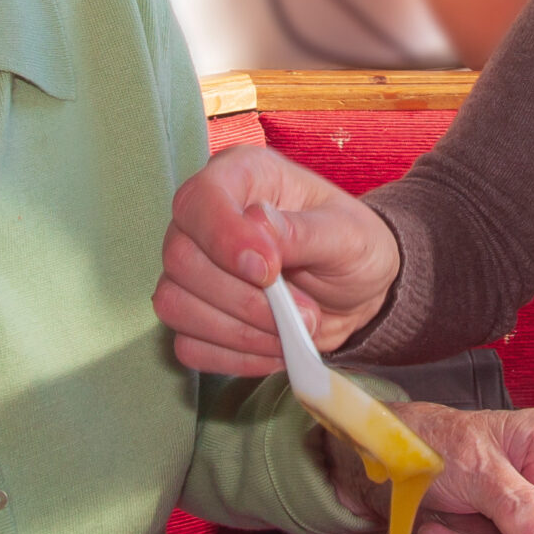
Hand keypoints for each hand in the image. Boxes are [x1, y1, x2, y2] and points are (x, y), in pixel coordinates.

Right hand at [155, 145, 401, 372]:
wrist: (358, 294)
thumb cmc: (351, 248)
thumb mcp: (347, 233)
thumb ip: (302, 230)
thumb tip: (257, 226)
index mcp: (240, 177)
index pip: (200, 199)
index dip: (224, 237)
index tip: (269, 271)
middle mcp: (205, 219)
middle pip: (180, 258)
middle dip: (244, 299)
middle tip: (304, 313)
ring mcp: (193, 270)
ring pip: (175, 304)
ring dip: (240, 332)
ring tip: (296, 334)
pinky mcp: (196, 315)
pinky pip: (189, 345)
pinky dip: (235, 357)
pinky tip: (276, 350)